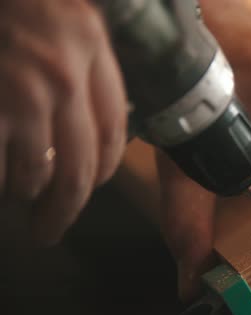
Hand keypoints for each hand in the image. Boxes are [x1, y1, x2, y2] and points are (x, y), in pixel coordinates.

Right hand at [0, 0, 126, 244]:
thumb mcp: (72, 22)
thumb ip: (86, 66)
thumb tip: (87, 124)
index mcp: (90, 48)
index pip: (113, 131)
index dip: (106, 169)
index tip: (95, 187)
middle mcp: (64, 77)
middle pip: (78, 168)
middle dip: (66, 209)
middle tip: (51, 229)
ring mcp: (23, 94)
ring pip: (36, 173)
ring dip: (27, 195)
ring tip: (21, 199)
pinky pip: (2, 166)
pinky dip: (0, 181)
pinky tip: (1, 183)